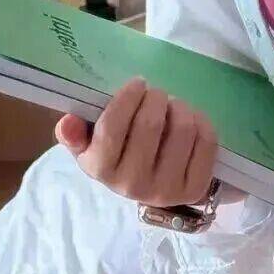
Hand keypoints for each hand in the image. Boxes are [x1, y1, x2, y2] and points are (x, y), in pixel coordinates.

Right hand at [55, 76, 219, 208]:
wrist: (156, 184)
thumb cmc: (122, 154)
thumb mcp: (94, 145)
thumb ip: (77, 132)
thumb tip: (67, 123)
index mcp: (101, 170)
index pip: (111, 129)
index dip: (127, 98)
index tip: (137, 83)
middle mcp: (132, 186)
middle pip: (150, 124)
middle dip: (156, 97)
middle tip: (156, 94)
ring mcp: (166, 190)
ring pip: (182, 128)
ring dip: (179, 107)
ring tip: (172, 108)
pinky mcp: (196, 188)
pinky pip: (206, 139)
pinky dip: (201, 121)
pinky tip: (191, 123)